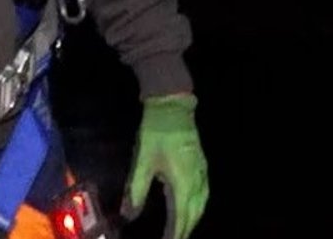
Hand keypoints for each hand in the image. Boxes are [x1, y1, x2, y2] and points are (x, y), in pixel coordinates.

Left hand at [122, 93, 208, 238]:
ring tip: (182, 231)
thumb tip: (128, 215)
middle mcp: (197, 180)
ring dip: (192, 220)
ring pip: (201, 205)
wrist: (173, 106)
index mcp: (183, 182)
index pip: (181, 217)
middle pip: (194, 214)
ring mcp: (202, 172)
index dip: (175, 234)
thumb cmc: (156, 132)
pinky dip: (198, 208)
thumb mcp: (143, 161)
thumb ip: (136, 190)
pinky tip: (191, 208)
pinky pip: (204, 194)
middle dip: (185, 230)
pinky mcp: (202, 165)